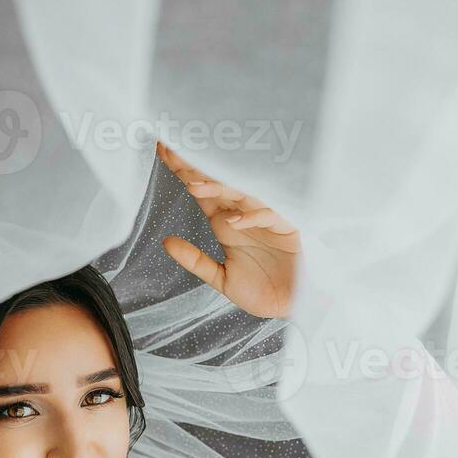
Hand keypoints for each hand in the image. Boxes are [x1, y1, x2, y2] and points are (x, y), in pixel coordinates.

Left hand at [156, 141, 300, 318]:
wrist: (295, 308)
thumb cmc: (263, 291)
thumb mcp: (222, 279)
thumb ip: (195, 260)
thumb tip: (166, 241)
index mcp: (226, 222)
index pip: (202, 190)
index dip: (183, 171)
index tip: (163, 151)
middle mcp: (243, 215)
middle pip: (217, 183)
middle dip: (195, 167)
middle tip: (171, 149)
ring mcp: (265, 219)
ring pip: (241, 194)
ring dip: (218, 188)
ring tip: (193, 186)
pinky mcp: (288, 229)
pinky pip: (270, 216)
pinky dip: (252, 218)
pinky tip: (233, 222)